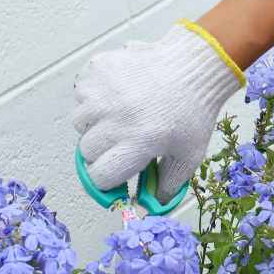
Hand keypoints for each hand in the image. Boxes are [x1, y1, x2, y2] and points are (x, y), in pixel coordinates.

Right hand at [70, 22, 242, 202]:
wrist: (193, 66)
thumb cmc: (192, 113)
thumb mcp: (188, 156)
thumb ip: (167, 186)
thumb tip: (148, 207)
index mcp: (139, 141)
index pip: (100, 175)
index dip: (107, 179)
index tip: (116, 174)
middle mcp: (117, 117)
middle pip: (87, 151)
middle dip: (102, 152)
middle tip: (123, 141)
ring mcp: (104, 91)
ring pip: (79, 122)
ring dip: (93, 124)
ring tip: (117, 116)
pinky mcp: (98, 69)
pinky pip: (81, 93)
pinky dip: (92, 97)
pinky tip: (116, 95)